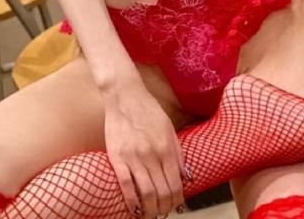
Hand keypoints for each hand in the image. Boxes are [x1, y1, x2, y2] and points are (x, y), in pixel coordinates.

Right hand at [103, 79, 187, 218]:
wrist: (124, 96)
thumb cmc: (148, 110)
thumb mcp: (169, 128)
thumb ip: (178, 153)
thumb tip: (186, 177)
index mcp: (166, 148)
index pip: (175, 184)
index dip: (177, 200)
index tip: (176, 205)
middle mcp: (152, 155)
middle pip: (162, 192)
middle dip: (164, 208)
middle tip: (163, 211)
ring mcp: (133, 157)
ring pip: (146, 193)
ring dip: (150, 209)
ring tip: (150, 213)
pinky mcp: (117, 157)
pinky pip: (125, 185)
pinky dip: (131, 201)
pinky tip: (134, 208)